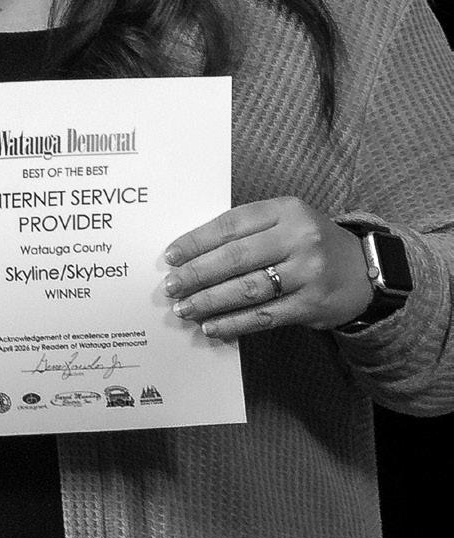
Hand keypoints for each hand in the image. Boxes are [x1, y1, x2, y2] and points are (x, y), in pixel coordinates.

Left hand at [162, 198, 372, 339]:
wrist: (366, 269)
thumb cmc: (309, 242)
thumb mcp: (284, 221)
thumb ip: (246, 230)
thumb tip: (191, 254)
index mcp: (285, 210)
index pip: (230, 224)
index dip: (196, 242)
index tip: (171, 256)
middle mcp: (299, 238)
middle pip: (235, 257)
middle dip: (197, 274)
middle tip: (172, 286)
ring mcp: (309, 273)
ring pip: (248, 289)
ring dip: (210, 301)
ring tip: (185, 308)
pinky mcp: (314, 305)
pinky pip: (265, 316)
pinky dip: (235, 323)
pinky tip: (212, 327)